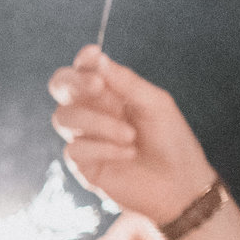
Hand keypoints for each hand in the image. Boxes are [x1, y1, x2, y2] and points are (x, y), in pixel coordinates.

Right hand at [48, 47, 218, 223]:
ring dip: (98, 123)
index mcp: (109, 93)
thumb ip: (125, 82)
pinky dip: (104, 148)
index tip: (92, 55)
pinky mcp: (82, 165)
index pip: (83, 70)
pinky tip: (128, 154)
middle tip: (99, 86)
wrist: (178, 185)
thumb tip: (96, 58)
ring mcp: (84, 138)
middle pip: (60, 87)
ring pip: (64, 118)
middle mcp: (91, 112)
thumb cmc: (170, 140)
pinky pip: (75, 148)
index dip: (82, 61)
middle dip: (74, 83)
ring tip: (130, 135)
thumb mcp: (154, 103)